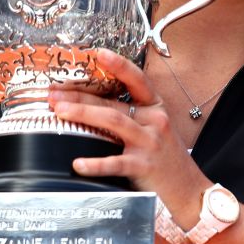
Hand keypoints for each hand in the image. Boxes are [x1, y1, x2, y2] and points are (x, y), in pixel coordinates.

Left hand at [46, 48, 208, 223]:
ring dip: (84, 114)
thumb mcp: (156, 130)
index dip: (118, 65)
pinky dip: (95, 163)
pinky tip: (78, 163)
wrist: (189, 190)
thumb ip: (133, 117)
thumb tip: (94, 106)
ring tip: (60, 112)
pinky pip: (115, 163)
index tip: (98, 54)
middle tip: (55, 94)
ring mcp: (150, 143)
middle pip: (113, 103)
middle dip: (80, 97)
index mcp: (156, 108)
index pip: (137, 80)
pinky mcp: (144, 166)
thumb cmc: (167, 160)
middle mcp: (155, 121)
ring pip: (113, 122)